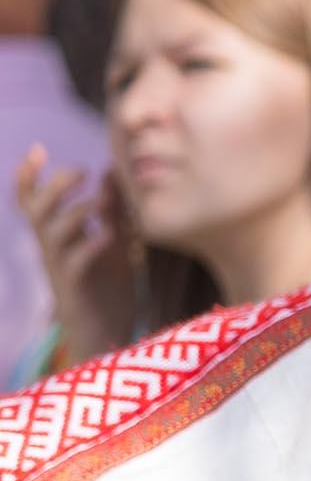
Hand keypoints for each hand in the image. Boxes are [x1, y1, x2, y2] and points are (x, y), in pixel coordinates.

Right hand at [16, 145, 135, 365]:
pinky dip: (91, 244)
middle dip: (54, 185)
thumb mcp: (113, 241)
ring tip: (103, 201)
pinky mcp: (75, 287)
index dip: (27, 175)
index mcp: (58, 234)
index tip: (37, 148)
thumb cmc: (108, 284)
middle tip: (81, 170)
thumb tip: (111, 170)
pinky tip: (110, 236)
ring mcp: (60, 267)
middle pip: (36, 210)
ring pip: (50, 232)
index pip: (31, 200)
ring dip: (76, 210)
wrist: (109, 332)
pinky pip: (74, 262)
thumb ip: (112, 210)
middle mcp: (53, 248)